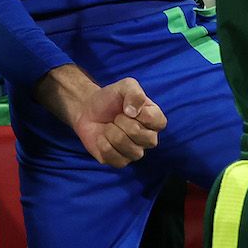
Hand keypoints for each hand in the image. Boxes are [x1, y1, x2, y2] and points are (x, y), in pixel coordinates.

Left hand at [35, 65, 165, 167]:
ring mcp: (135, 152)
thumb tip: (133, 112)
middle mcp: (149, 138)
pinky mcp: (120, 161)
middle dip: (122, 122)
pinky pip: (113, 157)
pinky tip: (102, 137)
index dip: (140, 113)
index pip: (158, 122)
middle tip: (116, 117)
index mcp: (155, 120)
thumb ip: (135, 93)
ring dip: (111, 133)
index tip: (128, 107)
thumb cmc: (111, 98)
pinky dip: (103, 144)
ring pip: (127, 148)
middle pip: (141, 136)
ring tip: (109, 126)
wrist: (89, 110)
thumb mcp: (125, 86)